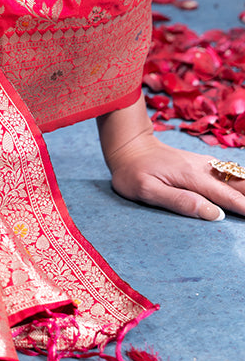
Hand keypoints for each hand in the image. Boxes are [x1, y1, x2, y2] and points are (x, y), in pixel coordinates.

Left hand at [99, 98, 244, 220]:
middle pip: (239, 185)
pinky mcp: (203, 164)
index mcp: (192, 178)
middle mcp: (204, 168)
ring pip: (238, 176)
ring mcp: (204, 164)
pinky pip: (230, 171)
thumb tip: (214, 214)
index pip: (227, 198)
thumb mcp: (147, 190)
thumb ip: (179, 201)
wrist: (128, 146)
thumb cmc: (132, 172)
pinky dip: (244, 179)